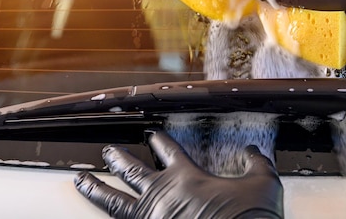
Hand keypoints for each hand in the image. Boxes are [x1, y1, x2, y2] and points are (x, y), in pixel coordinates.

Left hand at [74, 131, 283, 218]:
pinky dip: (111, 216)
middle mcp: (163, 195)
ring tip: (82, 181)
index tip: (153, 135)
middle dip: (118, 159)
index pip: (168, 150)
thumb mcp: (263, 183)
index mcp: (187, 177)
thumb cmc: (250, 218)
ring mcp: (151, 218)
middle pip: (131, 170)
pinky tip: (102, 216)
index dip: (159, 140)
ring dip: (95, 188)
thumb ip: (257, 162)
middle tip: (108, 152)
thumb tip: (254, 150)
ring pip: (113, 200)